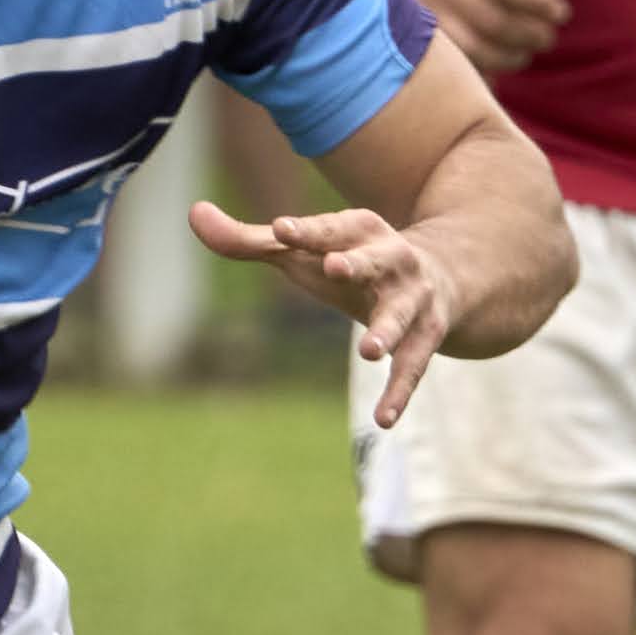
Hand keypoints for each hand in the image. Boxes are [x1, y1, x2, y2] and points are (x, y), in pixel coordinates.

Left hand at [192, 198, 462, 423]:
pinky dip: (400, 393)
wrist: (442, 273)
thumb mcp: (304, 250)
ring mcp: (414, 298)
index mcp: (358, 229)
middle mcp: (392, 259)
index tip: (279, 229)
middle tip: (334, 268)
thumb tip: (193, 214)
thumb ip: (248, 239)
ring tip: (369, 352)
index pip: (328, 229)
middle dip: (357, 263)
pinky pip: (414, 366)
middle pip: (375, 260)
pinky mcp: (427, 335)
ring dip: (388, 331)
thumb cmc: (350, 260)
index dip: (305, 231)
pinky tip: (384, 420)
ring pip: (402, 315)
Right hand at [375, 0, 571, 69]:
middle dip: (530, 35)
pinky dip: (481, 71)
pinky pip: (454, 61)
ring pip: (473, 48)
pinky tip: (498, 67)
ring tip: (526, 53)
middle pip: (493, 21)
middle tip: (548, 38)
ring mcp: (428, 12)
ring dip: (509, 58)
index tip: (562, 12)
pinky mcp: (418, 32)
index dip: (539, 3)